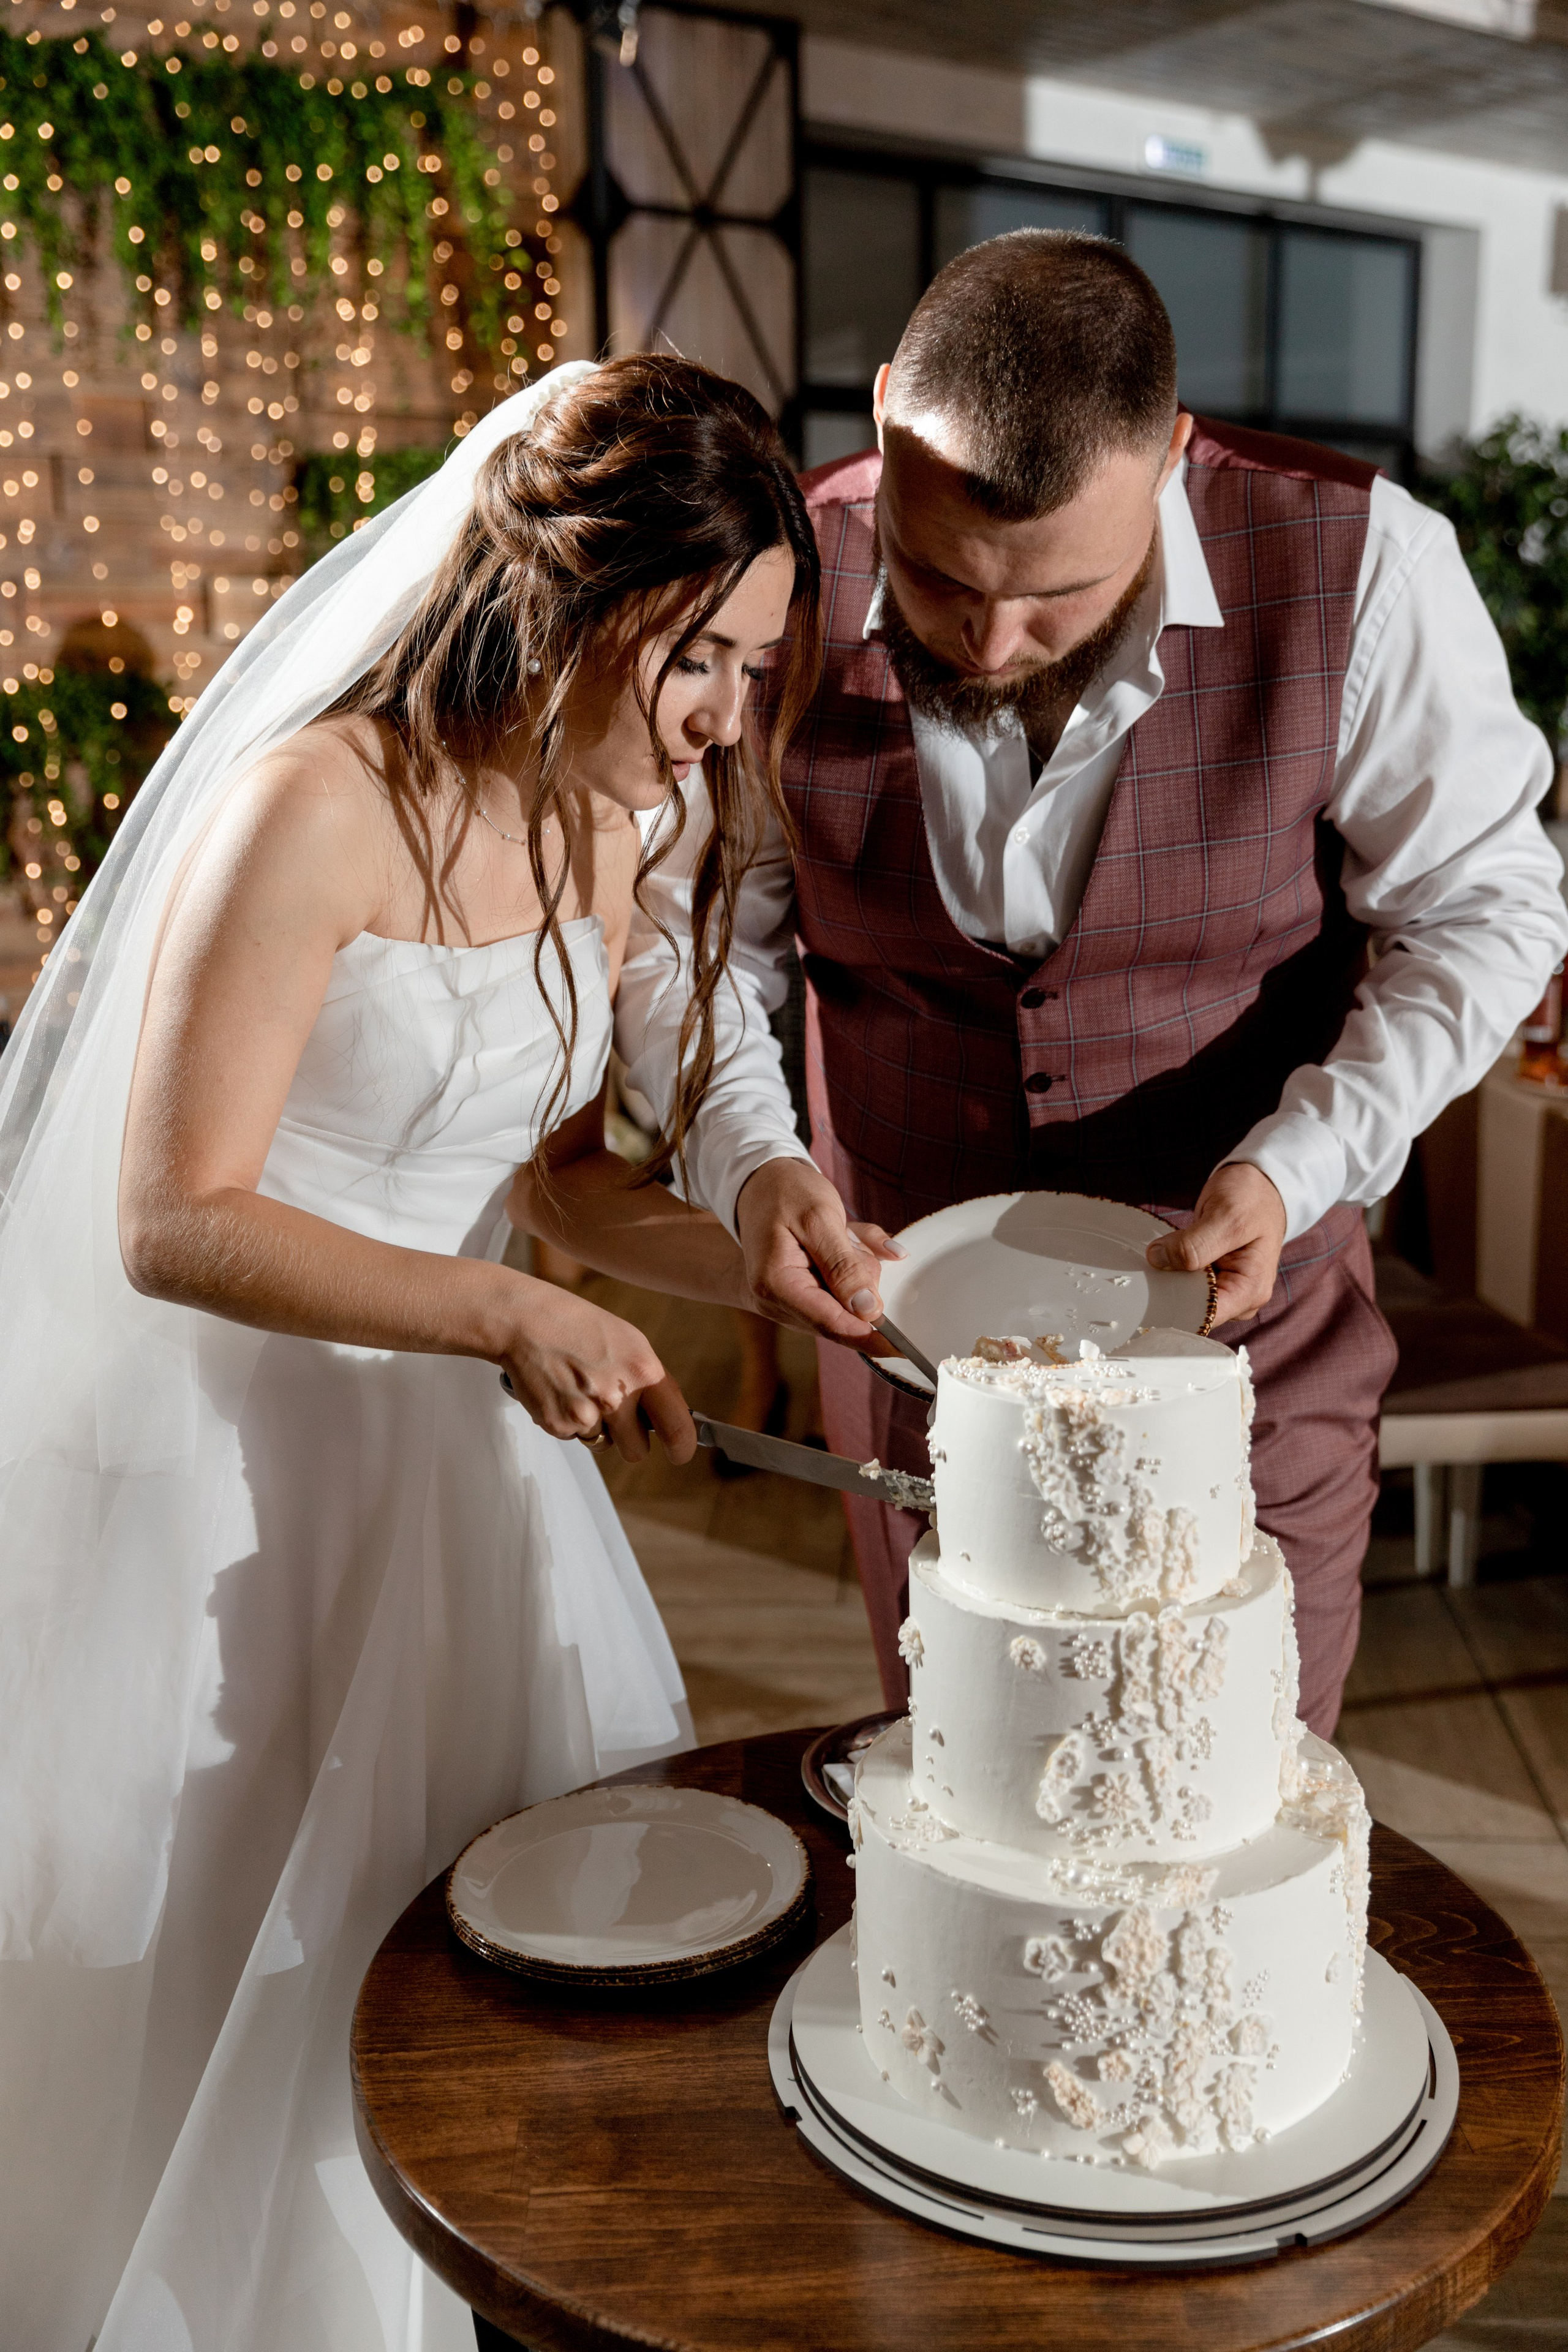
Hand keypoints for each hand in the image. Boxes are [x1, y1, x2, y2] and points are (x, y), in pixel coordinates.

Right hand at [498, 1279, 695, 1464]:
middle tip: (614, 1414)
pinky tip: (561, 1390)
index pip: (677, 1427)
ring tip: (580, 1389)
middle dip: (629, 1440)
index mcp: (643, 1372)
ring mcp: (586, 1414)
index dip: (682, 1447)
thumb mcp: (629, 1343)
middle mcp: (617, 1397)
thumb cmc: (579, 1326)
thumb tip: (667, 1415)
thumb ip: (650, 1381)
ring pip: (603, 1444)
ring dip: (595, 1427)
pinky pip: (574, 1437)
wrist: (526, 1322)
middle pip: (636, 1451)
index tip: (679, 1453)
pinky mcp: (558, 1424)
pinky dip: (568, 1420)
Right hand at [735, 1157, 904, 1346]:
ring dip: (858, 1268)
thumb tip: (867, 1310)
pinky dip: (854, 1264)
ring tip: (843, 1235)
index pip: (830, 1323)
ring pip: (845, 1303)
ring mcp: (788, 1300)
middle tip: (852, 1241)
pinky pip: (842, 1291)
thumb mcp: (818, 1218)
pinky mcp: (802, 1293)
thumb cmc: (783, 1192)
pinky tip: (846, 1239)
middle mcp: (777, 1300)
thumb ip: (843, 1265)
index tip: (903, 1346)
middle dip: (862, 1281)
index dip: (870, 1336)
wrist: (759, 1182)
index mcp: (776, 1284)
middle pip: (841, 1315)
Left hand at [1145, 1161, 1285, 1326]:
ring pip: (1186, 1296)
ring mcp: (1225, 1287)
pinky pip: (1185, 1281)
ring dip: (1167, 1280)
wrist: (1259, 1185)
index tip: (1147, 1296)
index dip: (1176, 1309)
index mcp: (1250, 1290)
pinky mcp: (1211, 1276)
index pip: (1206, 1317)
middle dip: (1168, 1294)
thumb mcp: (1227, 1215)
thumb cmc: (1252, 1198)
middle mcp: (1240, 1297)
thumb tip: (1158, 1260)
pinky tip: (1161, 1257)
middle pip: (1194, 1310)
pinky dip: (1171, 1270)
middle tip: (1144, 1274)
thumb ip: (1195, 1243)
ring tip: (1155, 1259)